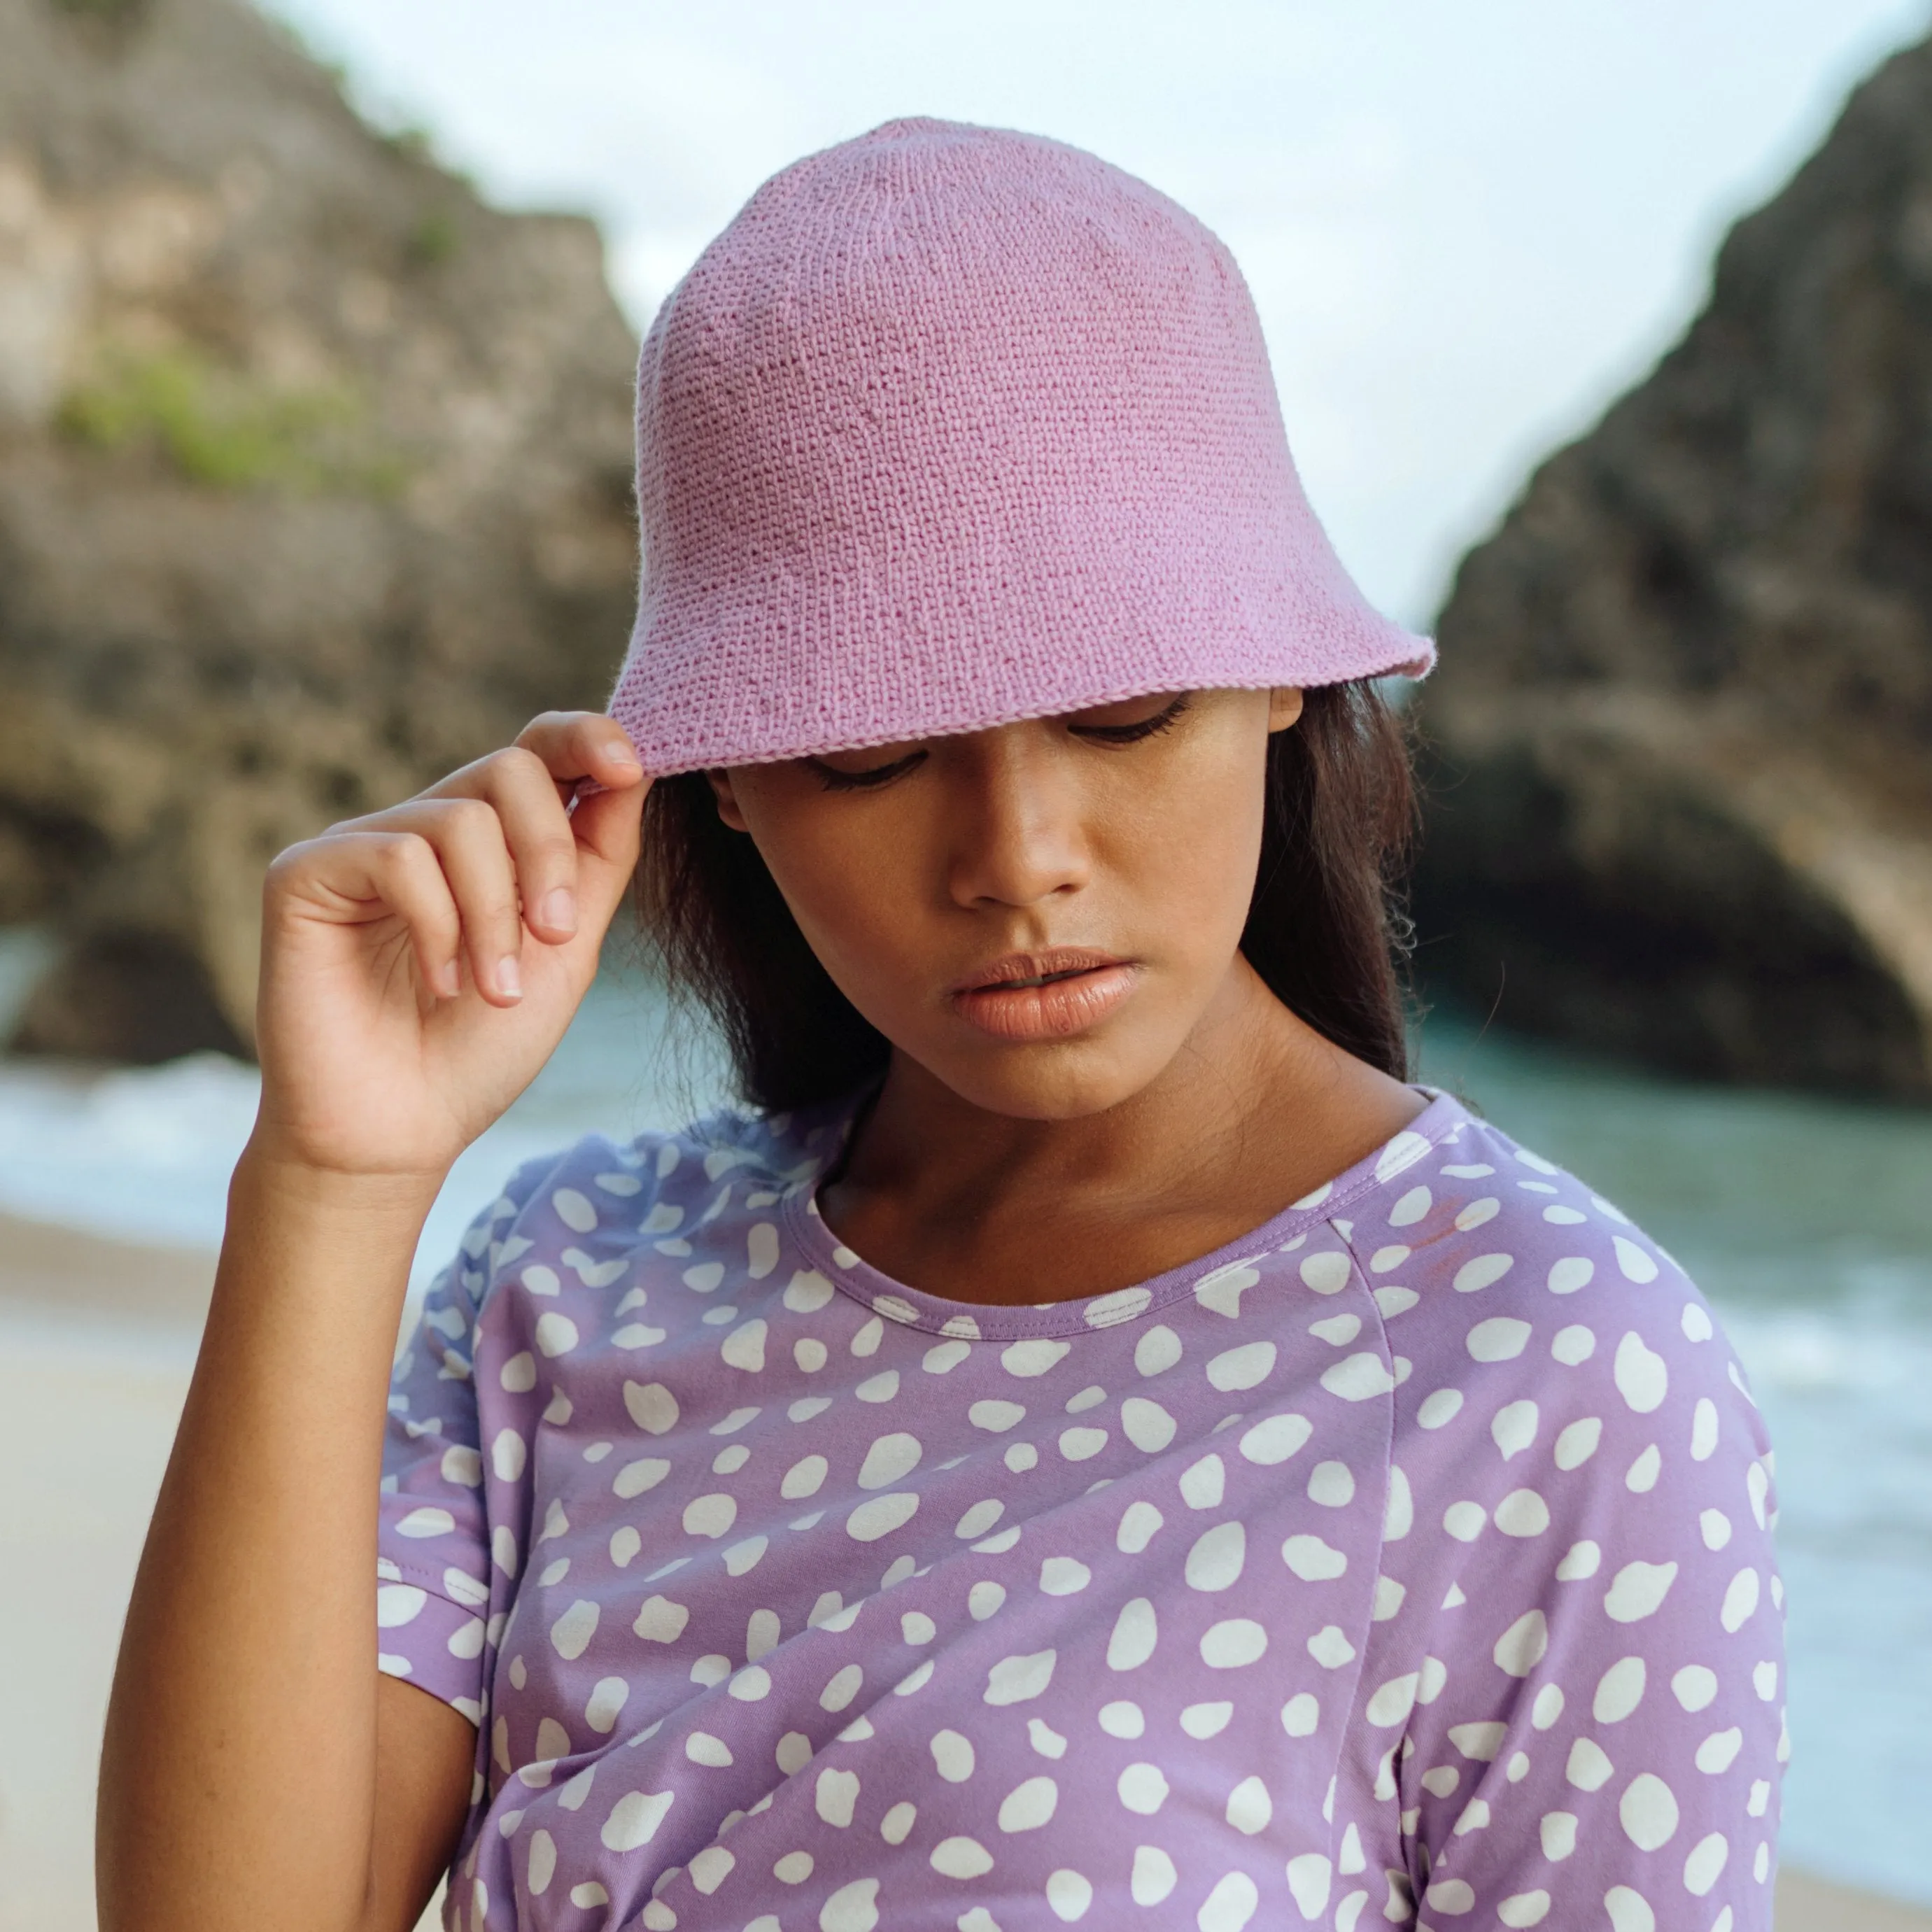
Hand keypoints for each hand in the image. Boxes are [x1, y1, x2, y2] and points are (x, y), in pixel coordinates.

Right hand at [250, 713, 649, 1183]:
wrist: (403, 1131)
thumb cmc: (479, 1048)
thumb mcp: (566, 947)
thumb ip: (598, 858)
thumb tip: (634, 765)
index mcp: (489, 841)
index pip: (535, 749)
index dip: (586, 739)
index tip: (631, 766)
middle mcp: (422, 827)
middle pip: (509, 769)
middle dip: (551, 853)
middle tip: (557, 936)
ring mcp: (361, 844)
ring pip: (461, 819)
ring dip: (497, 914)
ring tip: (494, 988)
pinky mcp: (305, 872)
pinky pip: (399, 855)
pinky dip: (439, 925)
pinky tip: (438, 983)